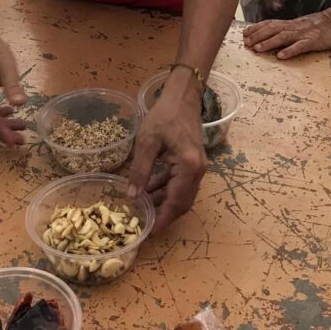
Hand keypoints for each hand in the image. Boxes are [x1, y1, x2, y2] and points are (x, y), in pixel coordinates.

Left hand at [128, 68, 206, 233]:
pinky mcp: (193, 163)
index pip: (176, 202)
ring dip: (163, 202)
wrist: (183, 97)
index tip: (150, 232)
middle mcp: (198, 171)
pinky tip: (149, 190)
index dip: (163, 219)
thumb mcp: (147, 141)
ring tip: (142, 209)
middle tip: (144, 224)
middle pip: (182, 203)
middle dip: (164, 215)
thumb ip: (140, 170)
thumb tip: (131, 196)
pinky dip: (166, 190)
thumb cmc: (165, 115)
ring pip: (182, 195)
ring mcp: (197, 167)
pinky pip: (181, 184)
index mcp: (189, 166)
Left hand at [243, 7, 330, 58]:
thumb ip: (291, 30)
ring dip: (269, 42)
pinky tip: (281, 56)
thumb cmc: (324, 25)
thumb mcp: (304, 26)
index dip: (257, 28)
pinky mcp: (314, 41)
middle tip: (246, 43)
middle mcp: (295, 27)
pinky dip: (290, 50)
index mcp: (292, 24)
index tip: (244, 33)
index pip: (270, 23)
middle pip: (273, 29)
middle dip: (258, 36)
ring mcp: (304, 33)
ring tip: (257, 48)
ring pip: (283, 37)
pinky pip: (301, 46)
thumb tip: (275, 35)